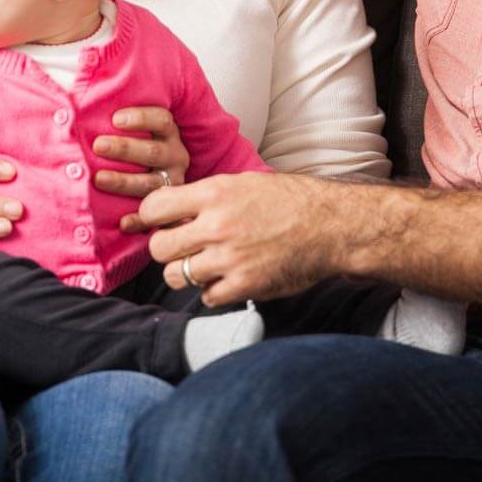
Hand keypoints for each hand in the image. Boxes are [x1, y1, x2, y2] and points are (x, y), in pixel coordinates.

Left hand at [96, 107, 190, 216]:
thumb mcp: (134, 128)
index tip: (115, 118)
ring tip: (99, 179)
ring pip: (151, 183)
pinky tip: (122, 222)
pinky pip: (156, 217)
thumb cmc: (133, 147)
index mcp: (169, 134)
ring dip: (124, 181)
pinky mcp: (169, 209)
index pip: (161, 120)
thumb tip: (82, 87)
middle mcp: (175, 156)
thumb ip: (117, 115)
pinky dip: (138, 220)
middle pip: (153, 151)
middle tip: (97, 145)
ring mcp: (172, 183)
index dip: (140, 118)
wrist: (160, 179)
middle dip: (124, 149)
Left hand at [137, 171, 360, 305]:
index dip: (151, 217)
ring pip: (176, 276)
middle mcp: (217, 226)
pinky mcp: (245, 285)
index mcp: (214, 194)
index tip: (159, 222)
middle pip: (159, 248)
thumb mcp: (244, 183)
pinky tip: (227, 278)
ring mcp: (229, 259)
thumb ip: (206, 197)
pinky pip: (207, 297)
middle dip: (166, 249)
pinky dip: (213, 291)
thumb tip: (171, 210)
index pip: (154, 208)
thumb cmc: (290, 200)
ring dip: (187, 273)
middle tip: (183, 247)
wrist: (331, 225)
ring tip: (204, 265)